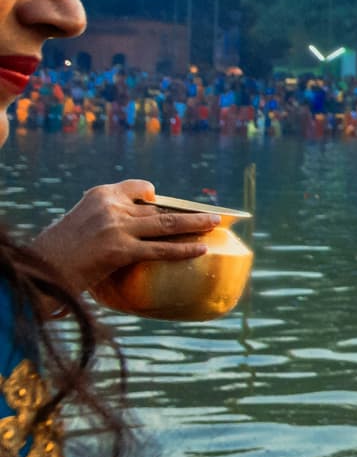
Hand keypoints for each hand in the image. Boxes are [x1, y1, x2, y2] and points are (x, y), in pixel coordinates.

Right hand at [30, 181, 220, 294]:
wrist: (40, 269)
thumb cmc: (59, 250)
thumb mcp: (81, 222)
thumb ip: (106, 217)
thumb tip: (133, 225)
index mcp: (101, 195)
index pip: (140, 187)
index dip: (154, 195)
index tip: (164, 202)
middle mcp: (111, 206)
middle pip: (159, 208)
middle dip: (188, 212)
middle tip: (213, 215)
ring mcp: (118, 227)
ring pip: (167, 223)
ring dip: (196, 223)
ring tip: (216, 224)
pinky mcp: (121, 250)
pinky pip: (161, 249)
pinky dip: (184, 249)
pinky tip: (200, 250)